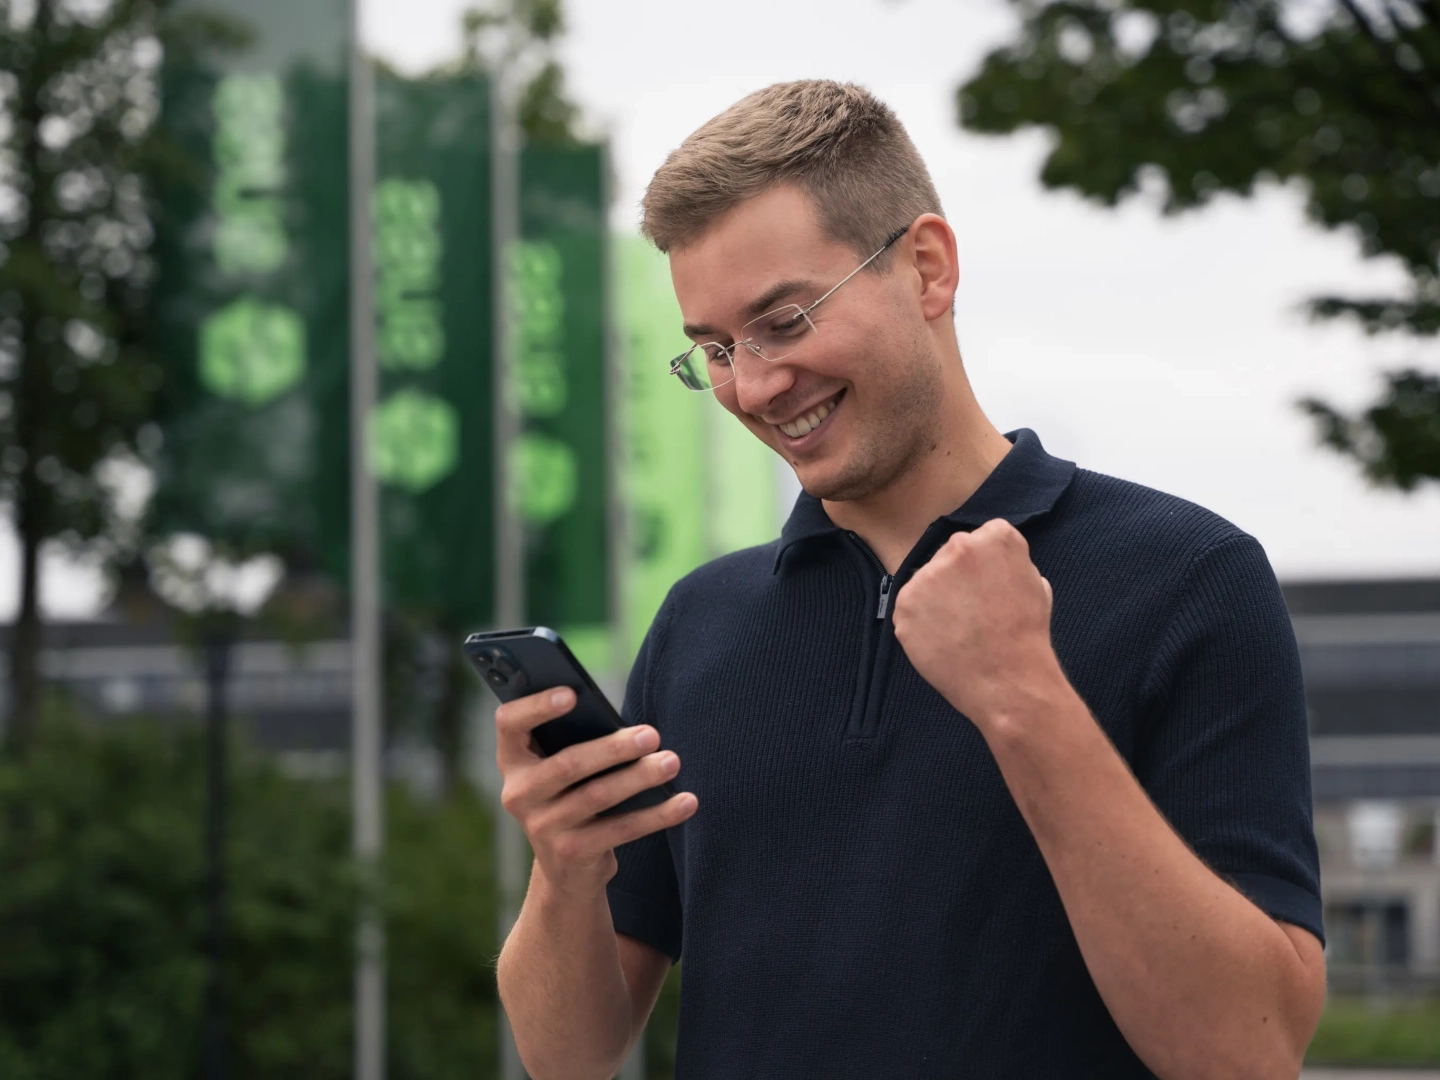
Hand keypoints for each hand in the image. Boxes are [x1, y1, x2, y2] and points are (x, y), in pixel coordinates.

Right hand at [496, 687, 698, 899]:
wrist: (566, 867)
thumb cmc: (571, 793)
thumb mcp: (560, 767)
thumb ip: (575, 740)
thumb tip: (628, 724)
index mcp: (513, 760)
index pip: (509, 724)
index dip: (536, 707)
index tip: (572, 693)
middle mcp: (519, 793)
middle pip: (567, 764)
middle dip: (613, 748)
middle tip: (652, 735)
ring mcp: (542, 827)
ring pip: (597, 796)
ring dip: (640, 777)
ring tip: (672, 762)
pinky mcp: (571, 853)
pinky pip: (621, 830)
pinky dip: (658, 814)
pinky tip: (686, 802)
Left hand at [892, 518, 1065, 728]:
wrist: (1007, 679)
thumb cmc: (1026, 635)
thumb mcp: (1035, 582)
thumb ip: (1010, 563)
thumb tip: (995, 564)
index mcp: (995, 536)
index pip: (981, 539)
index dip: (984, 567)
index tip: (988, 588)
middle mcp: (958, 546)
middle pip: (949, 556)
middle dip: (956, 579)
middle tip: (971, 611)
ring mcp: (927, 574)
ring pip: (926, 581)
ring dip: (936, 600)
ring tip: (957, 629)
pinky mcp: (904, 602)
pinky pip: (909, 608)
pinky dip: (920, 624)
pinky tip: (941, 640)